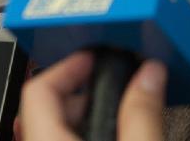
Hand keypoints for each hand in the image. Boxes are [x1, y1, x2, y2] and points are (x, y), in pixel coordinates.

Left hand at [17, 51, 165, 140]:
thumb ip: (143, 113)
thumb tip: (150, 75)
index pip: (39, 89)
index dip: (68, 65)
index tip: (95, 57)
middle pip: (49, 107)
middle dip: (88, 91)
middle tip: (119, 86)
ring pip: (58, 128)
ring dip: (90, 117)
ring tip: (124, 115)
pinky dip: (89, 135)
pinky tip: (118, 136)